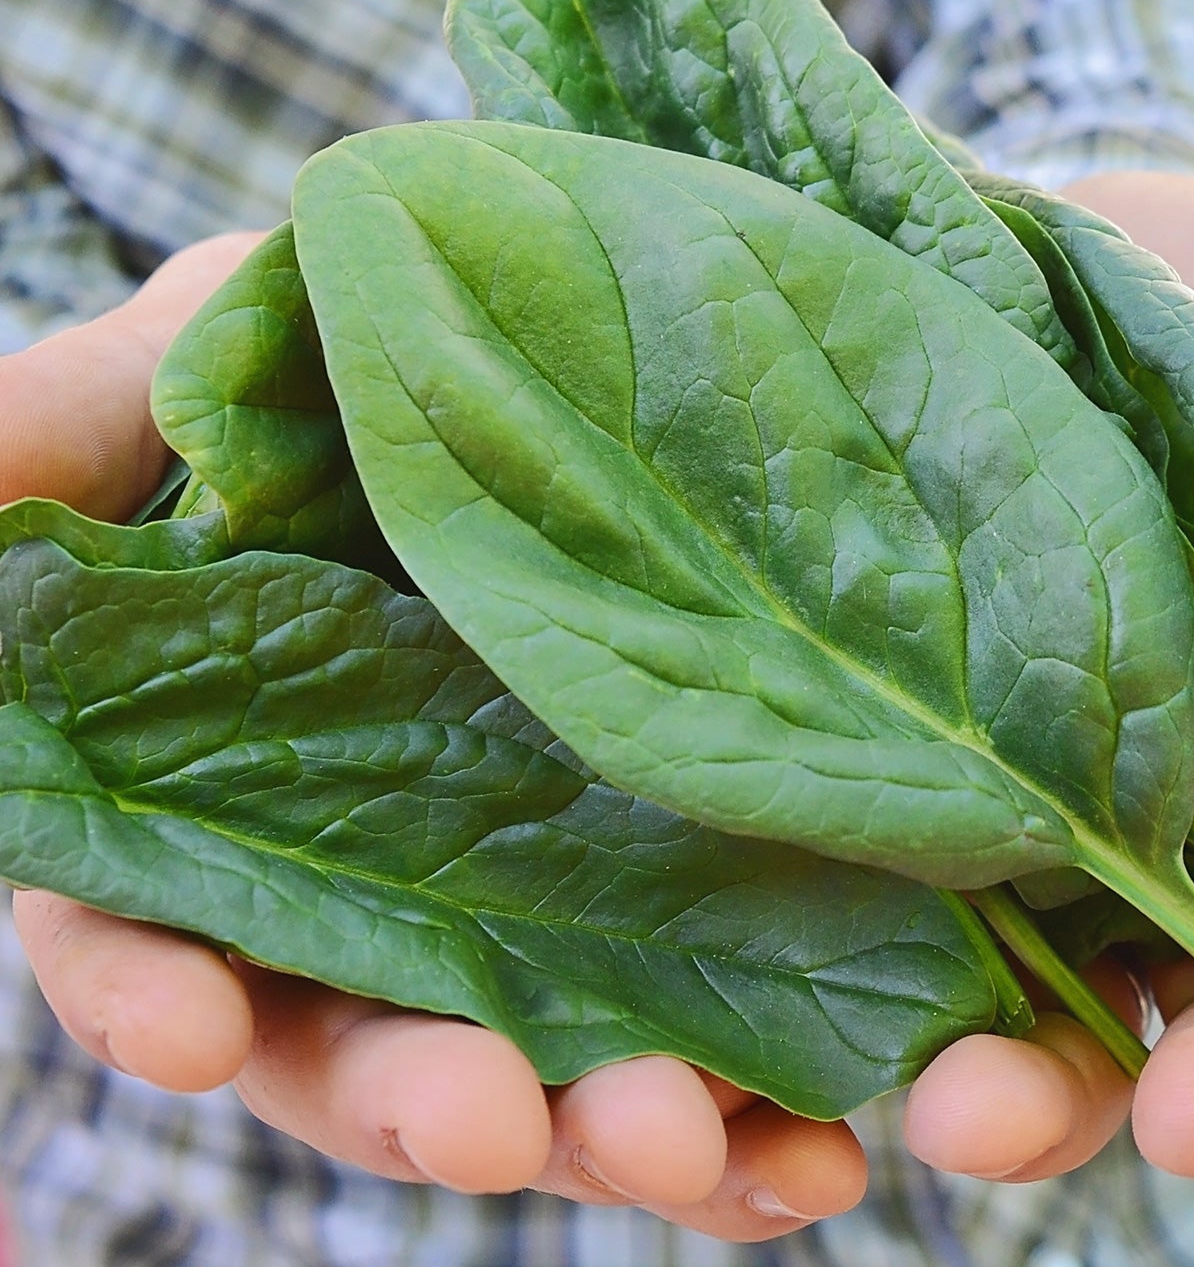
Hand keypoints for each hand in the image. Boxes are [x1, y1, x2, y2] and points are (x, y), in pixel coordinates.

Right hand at [1, 234, 865, 1241]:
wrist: (518, 337)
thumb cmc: (316, 344)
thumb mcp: (179, 363)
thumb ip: (55, 432)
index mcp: (221, 782)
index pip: (151, 922)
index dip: (149, 986)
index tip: (187, 1028)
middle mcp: (365, 863)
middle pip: (360, 1036)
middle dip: (420, 1098)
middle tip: (498, 1130)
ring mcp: (521, 881)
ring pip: (540, 1056)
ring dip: (601, 1132)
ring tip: (693, 1150)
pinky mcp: (666, 880)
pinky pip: (701, 1017)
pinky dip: (748, 1106)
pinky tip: (822, 1149)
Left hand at [904, 173, 1193, 1182]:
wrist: (978, 254)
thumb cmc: (1178, 274)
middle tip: (1182, 1124)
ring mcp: (1063, 802)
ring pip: (1087, 996)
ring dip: (1055, 1089)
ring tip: (972, 1116)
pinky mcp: (920, 791)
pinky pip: (925, 923)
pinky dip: (909, 999)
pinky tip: (864, 1033)